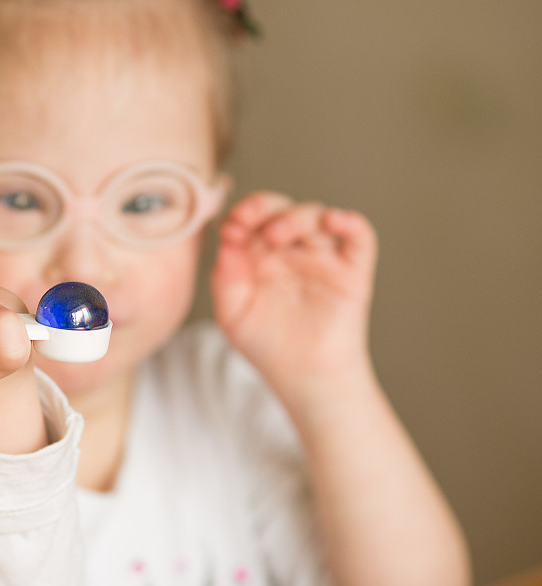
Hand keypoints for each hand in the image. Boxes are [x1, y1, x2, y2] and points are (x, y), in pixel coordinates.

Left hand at [211, 193, 377, 400]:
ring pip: (316, 217)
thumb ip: (226, 276)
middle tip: (248, 220)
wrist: (303, 378)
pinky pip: (359, 237)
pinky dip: (350, 223)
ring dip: (295, 217)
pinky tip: (334, 220)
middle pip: (280, 209)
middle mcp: (292, 250)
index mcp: (260, 255)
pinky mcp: (352, 271)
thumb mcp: (233, 313)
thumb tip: (228, 236)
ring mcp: (323, 258)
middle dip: (262, 207)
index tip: (230, 228)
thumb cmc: (267, 345)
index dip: (239, 215)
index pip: (250, 220)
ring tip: (276, 234)